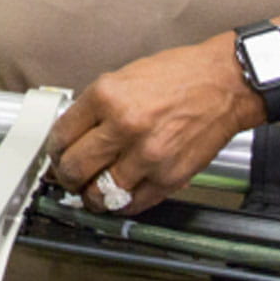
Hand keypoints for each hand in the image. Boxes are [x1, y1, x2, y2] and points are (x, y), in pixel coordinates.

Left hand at [46, 33, 262, 214]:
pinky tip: (119, 195)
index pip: (61, 135)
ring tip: (92, 191)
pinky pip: (132, 203)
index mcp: (107, 96)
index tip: (57, 155)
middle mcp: (124, 126)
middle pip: (74, 168)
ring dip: (91, 196)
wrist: (226, 84)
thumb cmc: (180, 76)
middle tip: (69, 176)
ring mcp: (147, 155)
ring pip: (100, 193)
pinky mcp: (169, 177)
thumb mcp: (125, 77)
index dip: (53, 150)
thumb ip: (97, 107)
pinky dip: (121, 204)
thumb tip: (74, 134)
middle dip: (66, 176)